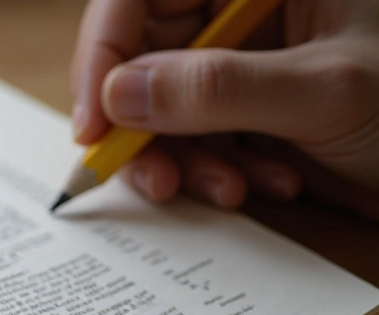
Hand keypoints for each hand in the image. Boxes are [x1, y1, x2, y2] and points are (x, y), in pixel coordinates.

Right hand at [71, 0, 378, 219]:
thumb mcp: (325, 92)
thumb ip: (218, 88)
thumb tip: (119, 95)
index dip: (105, 54)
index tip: (96, 123)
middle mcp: (244, 8)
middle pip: (145, 57)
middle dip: (147, 126)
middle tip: (157, 178)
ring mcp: (247, 59)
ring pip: (166, 107)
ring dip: (187, 159)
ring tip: (229, 190)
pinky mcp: (251, 105)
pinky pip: (201, 137)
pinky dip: (219, 169)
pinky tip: (266, 183)